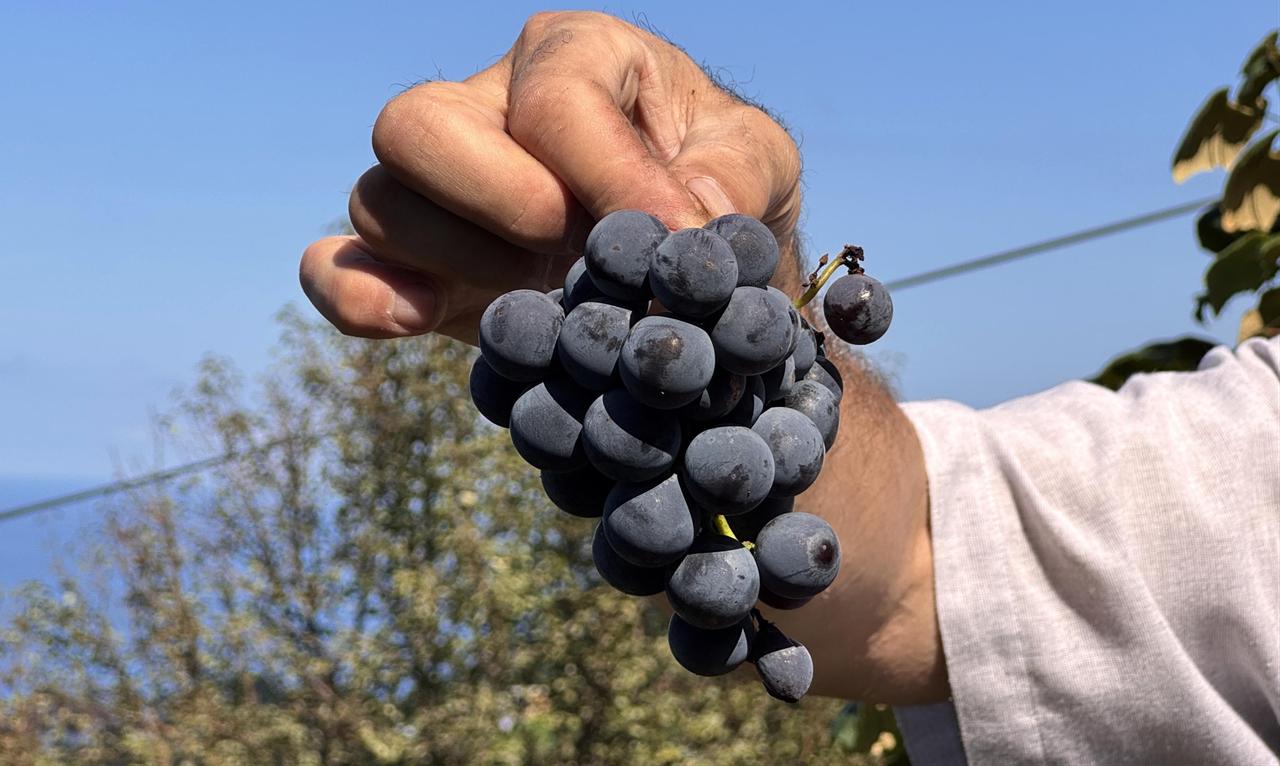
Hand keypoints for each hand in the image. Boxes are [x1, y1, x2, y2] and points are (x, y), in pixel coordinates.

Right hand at [299, 11, 945, 705]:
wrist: (690, 258)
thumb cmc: (724, 188)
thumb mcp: (760, 166)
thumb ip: (735, 179)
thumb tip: (686, 223)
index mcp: (574, 57)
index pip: (554, 102)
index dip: (607, 178)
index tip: (671, 243)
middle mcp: (486, 106)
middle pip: (418, 125)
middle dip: (497, 200)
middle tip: (569, 250)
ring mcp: (440, 188)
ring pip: (380, 201)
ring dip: (460, 265)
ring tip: (545, 297)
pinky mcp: (417, 262)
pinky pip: (335, 268)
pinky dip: (361, 297)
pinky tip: (415, 320)